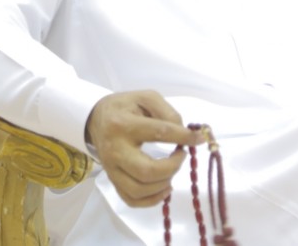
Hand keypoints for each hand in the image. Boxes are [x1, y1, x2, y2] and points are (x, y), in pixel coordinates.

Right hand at [85, 90, 202, 206]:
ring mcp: (112, 168)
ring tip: (173, 169)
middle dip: (172, 167)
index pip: (160, 133)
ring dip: (164, 184)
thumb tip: (184, 133)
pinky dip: (152, 200)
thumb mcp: (146, 97)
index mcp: (124, 124)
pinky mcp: (112, 179)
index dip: (184, 137)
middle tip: (181, 155)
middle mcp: (115, 150)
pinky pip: (131, 199)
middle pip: (146, 171)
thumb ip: (167, 112)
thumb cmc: (126, 106)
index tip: (200, 138)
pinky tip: (165, 187)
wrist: (97, 118)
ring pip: (139, 190)